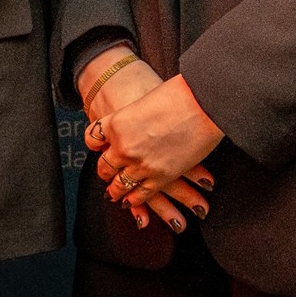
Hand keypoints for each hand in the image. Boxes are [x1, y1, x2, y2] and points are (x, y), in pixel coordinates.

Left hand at [85, 72, 221, 230]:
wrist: (203, 103)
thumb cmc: (179, 94)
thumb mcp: (145, 101)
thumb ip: (134, 117)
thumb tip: (135, 124)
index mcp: (116, 124)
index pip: (92, 139)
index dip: (95, 144)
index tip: (98, 147)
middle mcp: (123, 147)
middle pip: (104, 166)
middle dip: (105, 171)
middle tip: (106, 174)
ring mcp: (141, 165)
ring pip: (119, 185)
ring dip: (115, 190)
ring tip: (114, 193)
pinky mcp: (160, 177)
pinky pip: (140, 195)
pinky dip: (134, 200)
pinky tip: (130, 201)